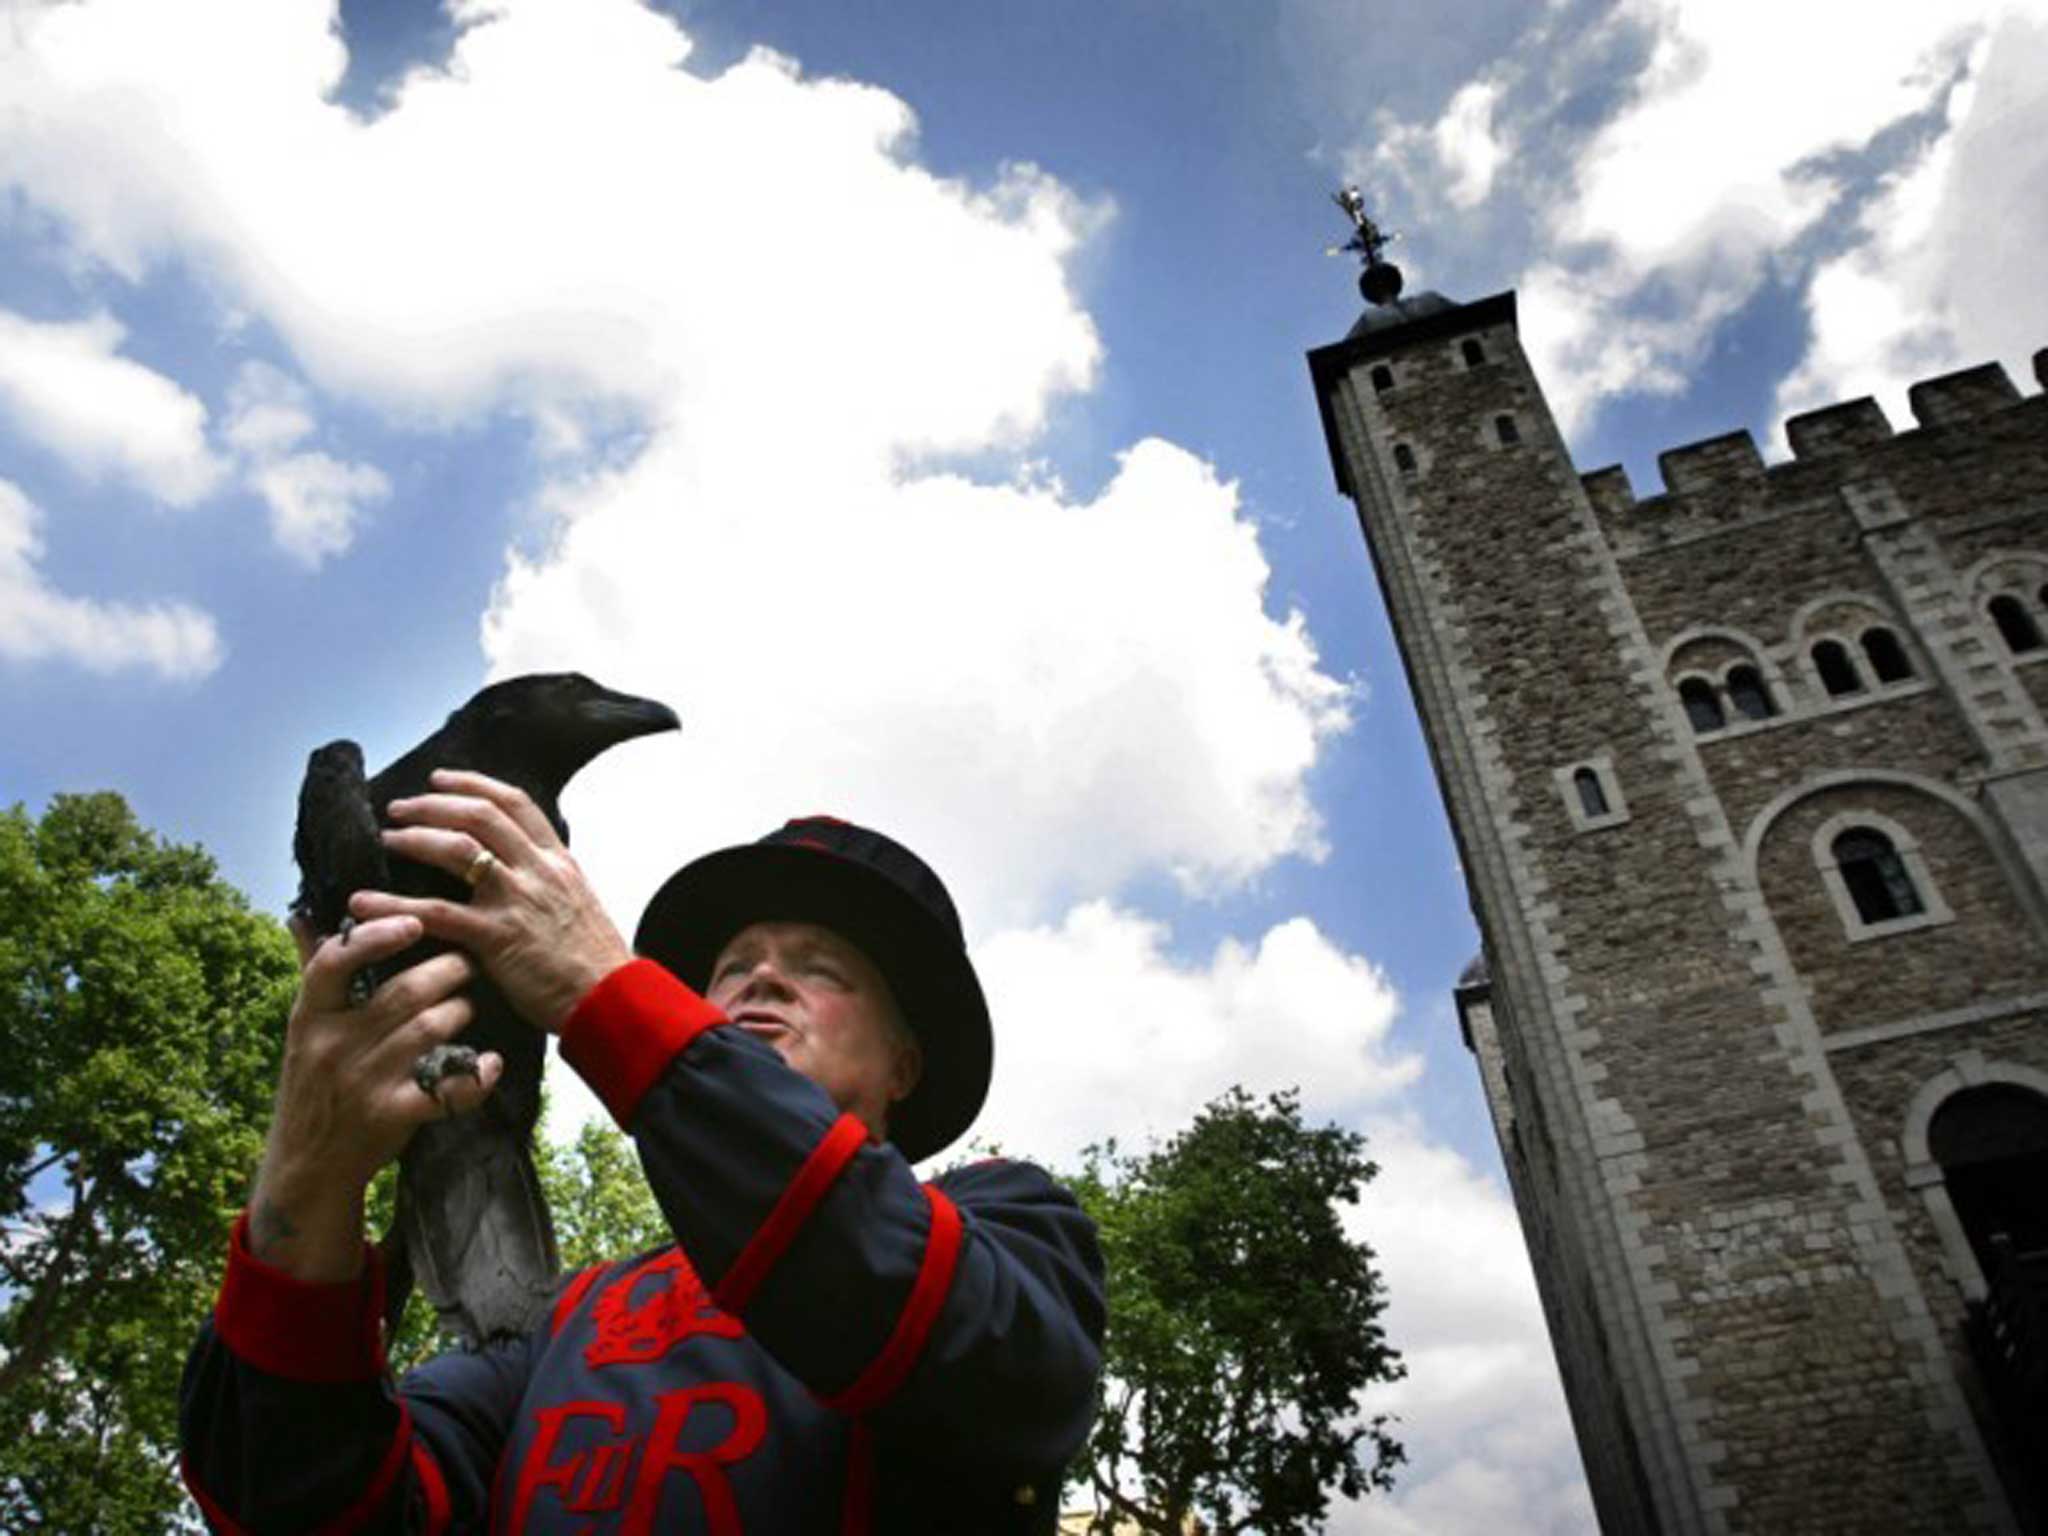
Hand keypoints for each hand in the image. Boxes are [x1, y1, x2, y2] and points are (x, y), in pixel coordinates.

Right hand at [249, 914, 492, 1280]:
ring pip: (432, 1027)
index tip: (413, 922)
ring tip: (466, 1008)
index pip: (335, 963)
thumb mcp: (303, 1030)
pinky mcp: (393, 1115)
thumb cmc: (313, 1085)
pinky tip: (491, 1063)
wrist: (309, 1166)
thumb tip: (301, 917)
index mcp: (310, 1017)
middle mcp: (334, 1046)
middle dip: (448, 971)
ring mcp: (364, 1082)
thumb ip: (312, 972)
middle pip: (406, 991)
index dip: (376, 937)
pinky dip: (477, 1074)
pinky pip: (447, 1088)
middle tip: (466, 964)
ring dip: (461, 1011)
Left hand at [352, 768, 631, 1033]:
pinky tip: (365, 904)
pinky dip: (393, 906)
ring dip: (415, 839)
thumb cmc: (595, 962)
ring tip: (387, 840)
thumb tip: (519, 872)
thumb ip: (548, 882)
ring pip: (457, 849)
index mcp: (558, 861)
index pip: (516, 803)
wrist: (612, 1000)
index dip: (474, 785)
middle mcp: (537, 871)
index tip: (441, 780)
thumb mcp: (579, 904)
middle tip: (400, 808)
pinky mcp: (496, 937)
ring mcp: (516, 900)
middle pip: (480, 816)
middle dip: (434, 805)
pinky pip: (435, 913)